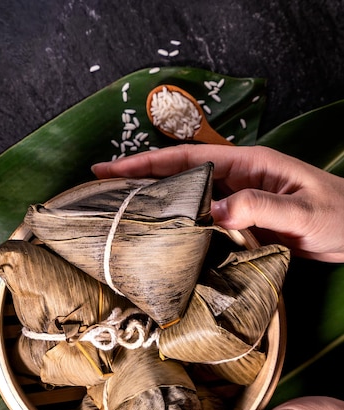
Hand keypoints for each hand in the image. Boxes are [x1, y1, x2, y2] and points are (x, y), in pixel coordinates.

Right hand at [92, 145, 343, 262]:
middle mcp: (237, 180)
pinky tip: (162, 238)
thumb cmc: (338, 215)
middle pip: (178, 176)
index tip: (109, 168)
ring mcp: (237, 202)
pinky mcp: (241, 223)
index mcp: (248, 164)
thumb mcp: (301, 210)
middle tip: (101, 192)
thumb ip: (259, 206)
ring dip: (155, 204)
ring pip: (187, 200)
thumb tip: (212, 210)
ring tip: (120, 215)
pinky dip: (179, 227)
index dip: (146, 163)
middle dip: (139, 180)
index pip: (186, 159)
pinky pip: (202, 222)